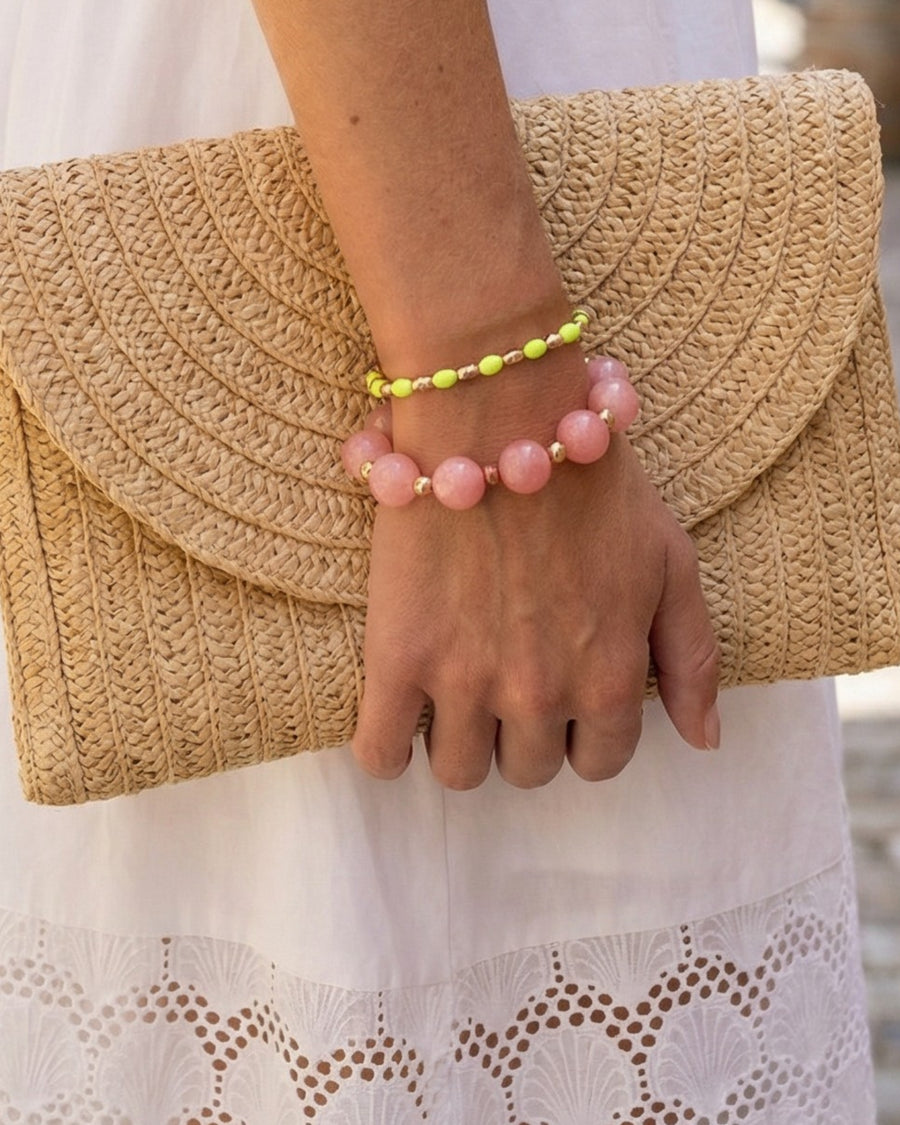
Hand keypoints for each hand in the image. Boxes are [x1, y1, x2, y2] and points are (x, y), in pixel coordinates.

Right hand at [351, 435, 720, 788]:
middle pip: (529, 770)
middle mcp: (540, 694)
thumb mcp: (672, 563)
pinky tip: (397, 731)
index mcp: (610, 678)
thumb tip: (705, 742)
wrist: (497, 420)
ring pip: (460, 771)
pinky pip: (381, 751)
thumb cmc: (593, 482)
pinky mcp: (397, 658)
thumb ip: (694, 658)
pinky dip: (387, 754)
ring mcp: (464, 681)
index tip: (563, 703)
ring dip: (462, 747)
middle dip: (525, 737)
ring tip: (455, 700)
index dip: (584, 735)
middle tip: (507, 683)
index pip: (601, 760)